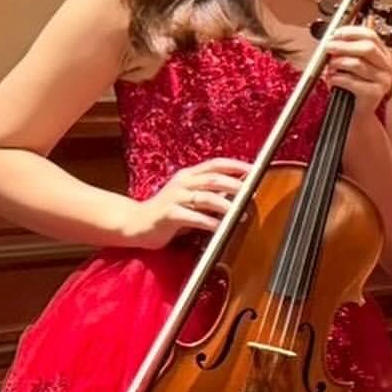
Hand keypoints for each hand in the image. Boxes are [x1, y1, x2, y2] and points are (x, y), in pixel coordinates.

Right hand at [123, 158, 249, 249]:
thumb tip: (239, 189)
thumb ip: (212, 193)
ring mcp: (174, 198)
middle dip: (235, 184)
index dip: (235, 165)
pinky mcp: (169, 215)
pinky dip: (209, 222)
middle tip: (252, 193)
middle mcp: (182, 183)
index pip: (215, 164)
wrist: (137, 223)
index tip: (254, 170)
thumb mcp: (192, 199)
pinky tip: (220, 228)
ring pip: (205, 197)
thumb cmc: (169, 212)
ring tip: (240, 214)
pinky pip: (193, 217)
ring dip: (226, 205)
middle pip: (213, 178)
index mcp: (188, 176)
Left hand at [324, 23, 391, 118]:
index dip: (352, 32)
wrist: (356, 114)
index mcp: (383, 56)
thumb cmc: (353, 89)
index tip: (336, 33)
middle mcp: (387, 67)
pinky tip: (331, 79)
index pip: (371, 35)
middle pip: (367, 48)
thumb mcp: (352, 66)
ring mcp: (383, 81)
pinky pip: (352, 81)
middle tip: (328, 47)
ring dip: (338, 63)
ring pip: (357, 64)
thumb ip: (346, 51)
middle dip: (344, 45)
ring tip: (329, 67)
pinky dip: (337, 78)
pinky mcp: (375, 94)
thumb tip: (332, 39)